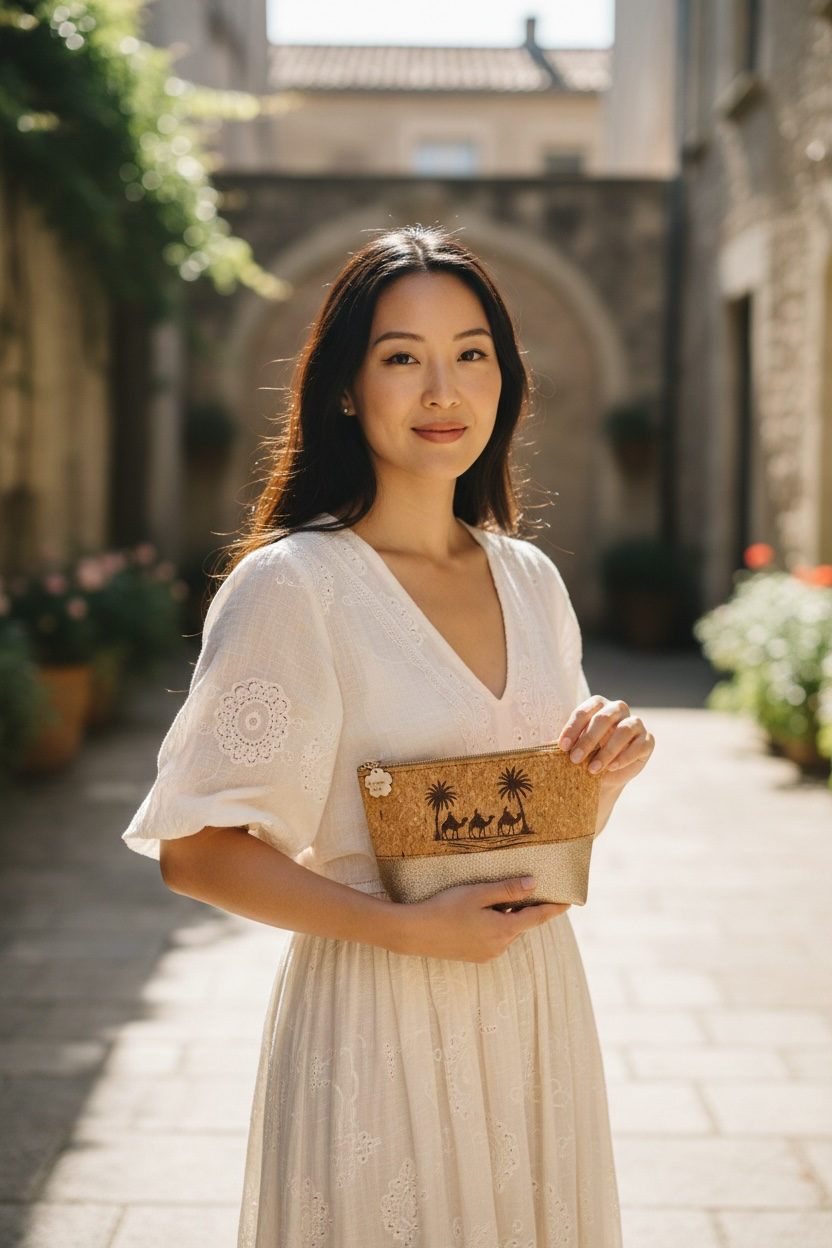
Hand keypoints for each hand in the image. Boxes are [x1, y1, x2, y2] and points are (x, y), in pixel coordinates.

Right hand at [398, 877, 568, 962]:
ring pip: (507, 932)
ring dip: (506, 917)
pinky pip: (494, 939)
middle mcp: (500, 947)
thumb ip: (508, 890)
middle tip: (524, 888)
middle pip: (521, 924)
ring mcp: (487, 954)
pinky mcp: (475, 956)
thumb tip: (534, 884)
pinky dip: (495, 926)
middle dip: (524, 908)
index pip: (537, 918)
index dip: (553, 908)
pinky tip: (478, 914)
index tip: (568, 901)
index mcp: (504, 930)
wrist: (415, 933)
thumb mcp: (478, 894)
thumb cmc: (445, 908)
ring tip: (493, 898)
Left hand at [558, 695, 653, 793]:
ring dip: (606, 751)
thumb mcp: (575, 747)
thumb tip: (550, 745)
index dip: (572, 728)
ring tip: (592, 769)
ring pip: (623, 730)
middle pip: (603, 718)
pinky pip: (639, 744)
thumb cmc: (586, 755)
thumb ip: (568, 742)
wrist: (606, 775)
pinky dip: (624, 757)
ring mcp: (635, 723)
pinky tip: (611, 767)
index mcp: (597, 705)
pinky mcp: (647, 740)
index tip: (561, 747)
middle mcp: (618, 709)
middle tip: (574, 759)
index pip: (584, 712)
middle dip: (587, 740)